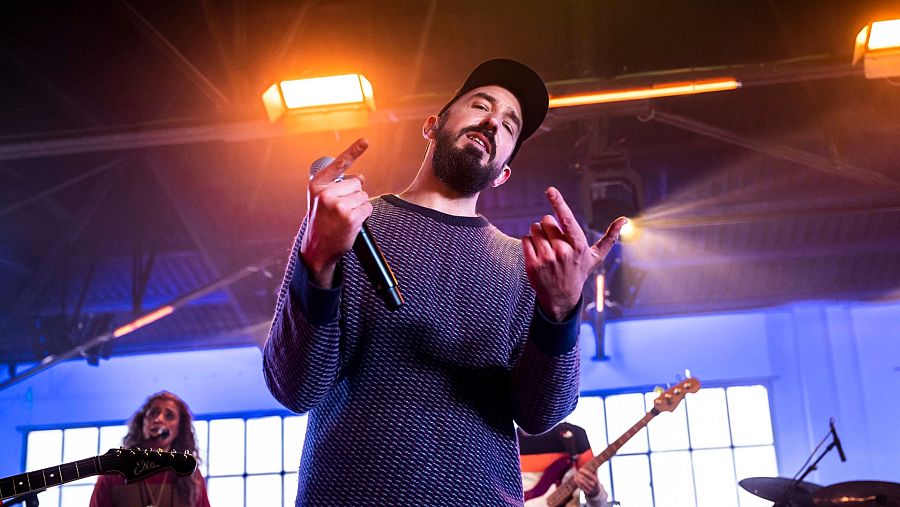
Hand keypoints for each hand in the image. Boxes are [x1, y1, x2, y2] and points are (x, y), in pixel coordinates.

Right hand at [300, 138, 370, 286]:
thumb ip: (337, 186)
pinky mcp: (350, 217)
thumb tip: (361, 176)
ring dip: (359, 205)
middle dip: (354, 194)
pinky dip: (364, 215)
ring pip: (364, 196)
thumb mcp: (320, 200)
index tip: (365, 140)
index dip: (353, 151)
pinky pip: (367, 208)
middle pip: (357, 182)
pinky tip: (351, 222)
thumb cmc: (321, 222)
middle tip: (341, 209)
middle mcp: (326, 194)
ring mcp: (338, 206)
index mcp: (317, 186)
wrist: (317, 248)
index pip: (339, 164)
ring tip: (344, 217)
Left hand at [522, 186, 627, 320]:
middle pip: (546, 220)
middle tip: (554, 241)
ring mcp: (547, 259)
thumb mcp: (596, 256)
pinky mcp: (532, 264)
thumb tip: (625, 220)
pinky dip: (528, 242)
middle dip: (548, 225)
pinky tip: (537, 252)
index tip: (550, 190)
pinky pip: (525, 239)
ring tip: (546, 247)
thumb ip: (610, 237)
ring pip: (534, 228)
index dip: (559, 202)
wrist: (561, 297)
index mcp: (578, 246)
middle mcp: (563, 252)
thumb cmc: (579, 272)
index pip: (567, 219)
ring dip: (538, 233)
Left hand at [573, 467, 607, 504]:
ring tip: (575, 475)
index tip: (580, 469)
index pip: (588, 474)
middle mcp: (593, 484)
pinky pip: (580, 486)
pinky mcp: (586, 492)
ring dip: (576, 478)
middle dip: (578, 474)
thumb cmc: (594, 480)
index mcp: (595, 479)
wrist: (595, 491)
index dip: (583, 471)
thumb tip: (590, 459)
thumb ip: (592, 469)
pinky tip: (575, 479)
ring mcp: (590, 489)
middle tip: (576, 472)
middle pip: (583, 478)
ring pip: (581, 482)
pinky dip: (577, 482)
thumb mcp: (594, 475)